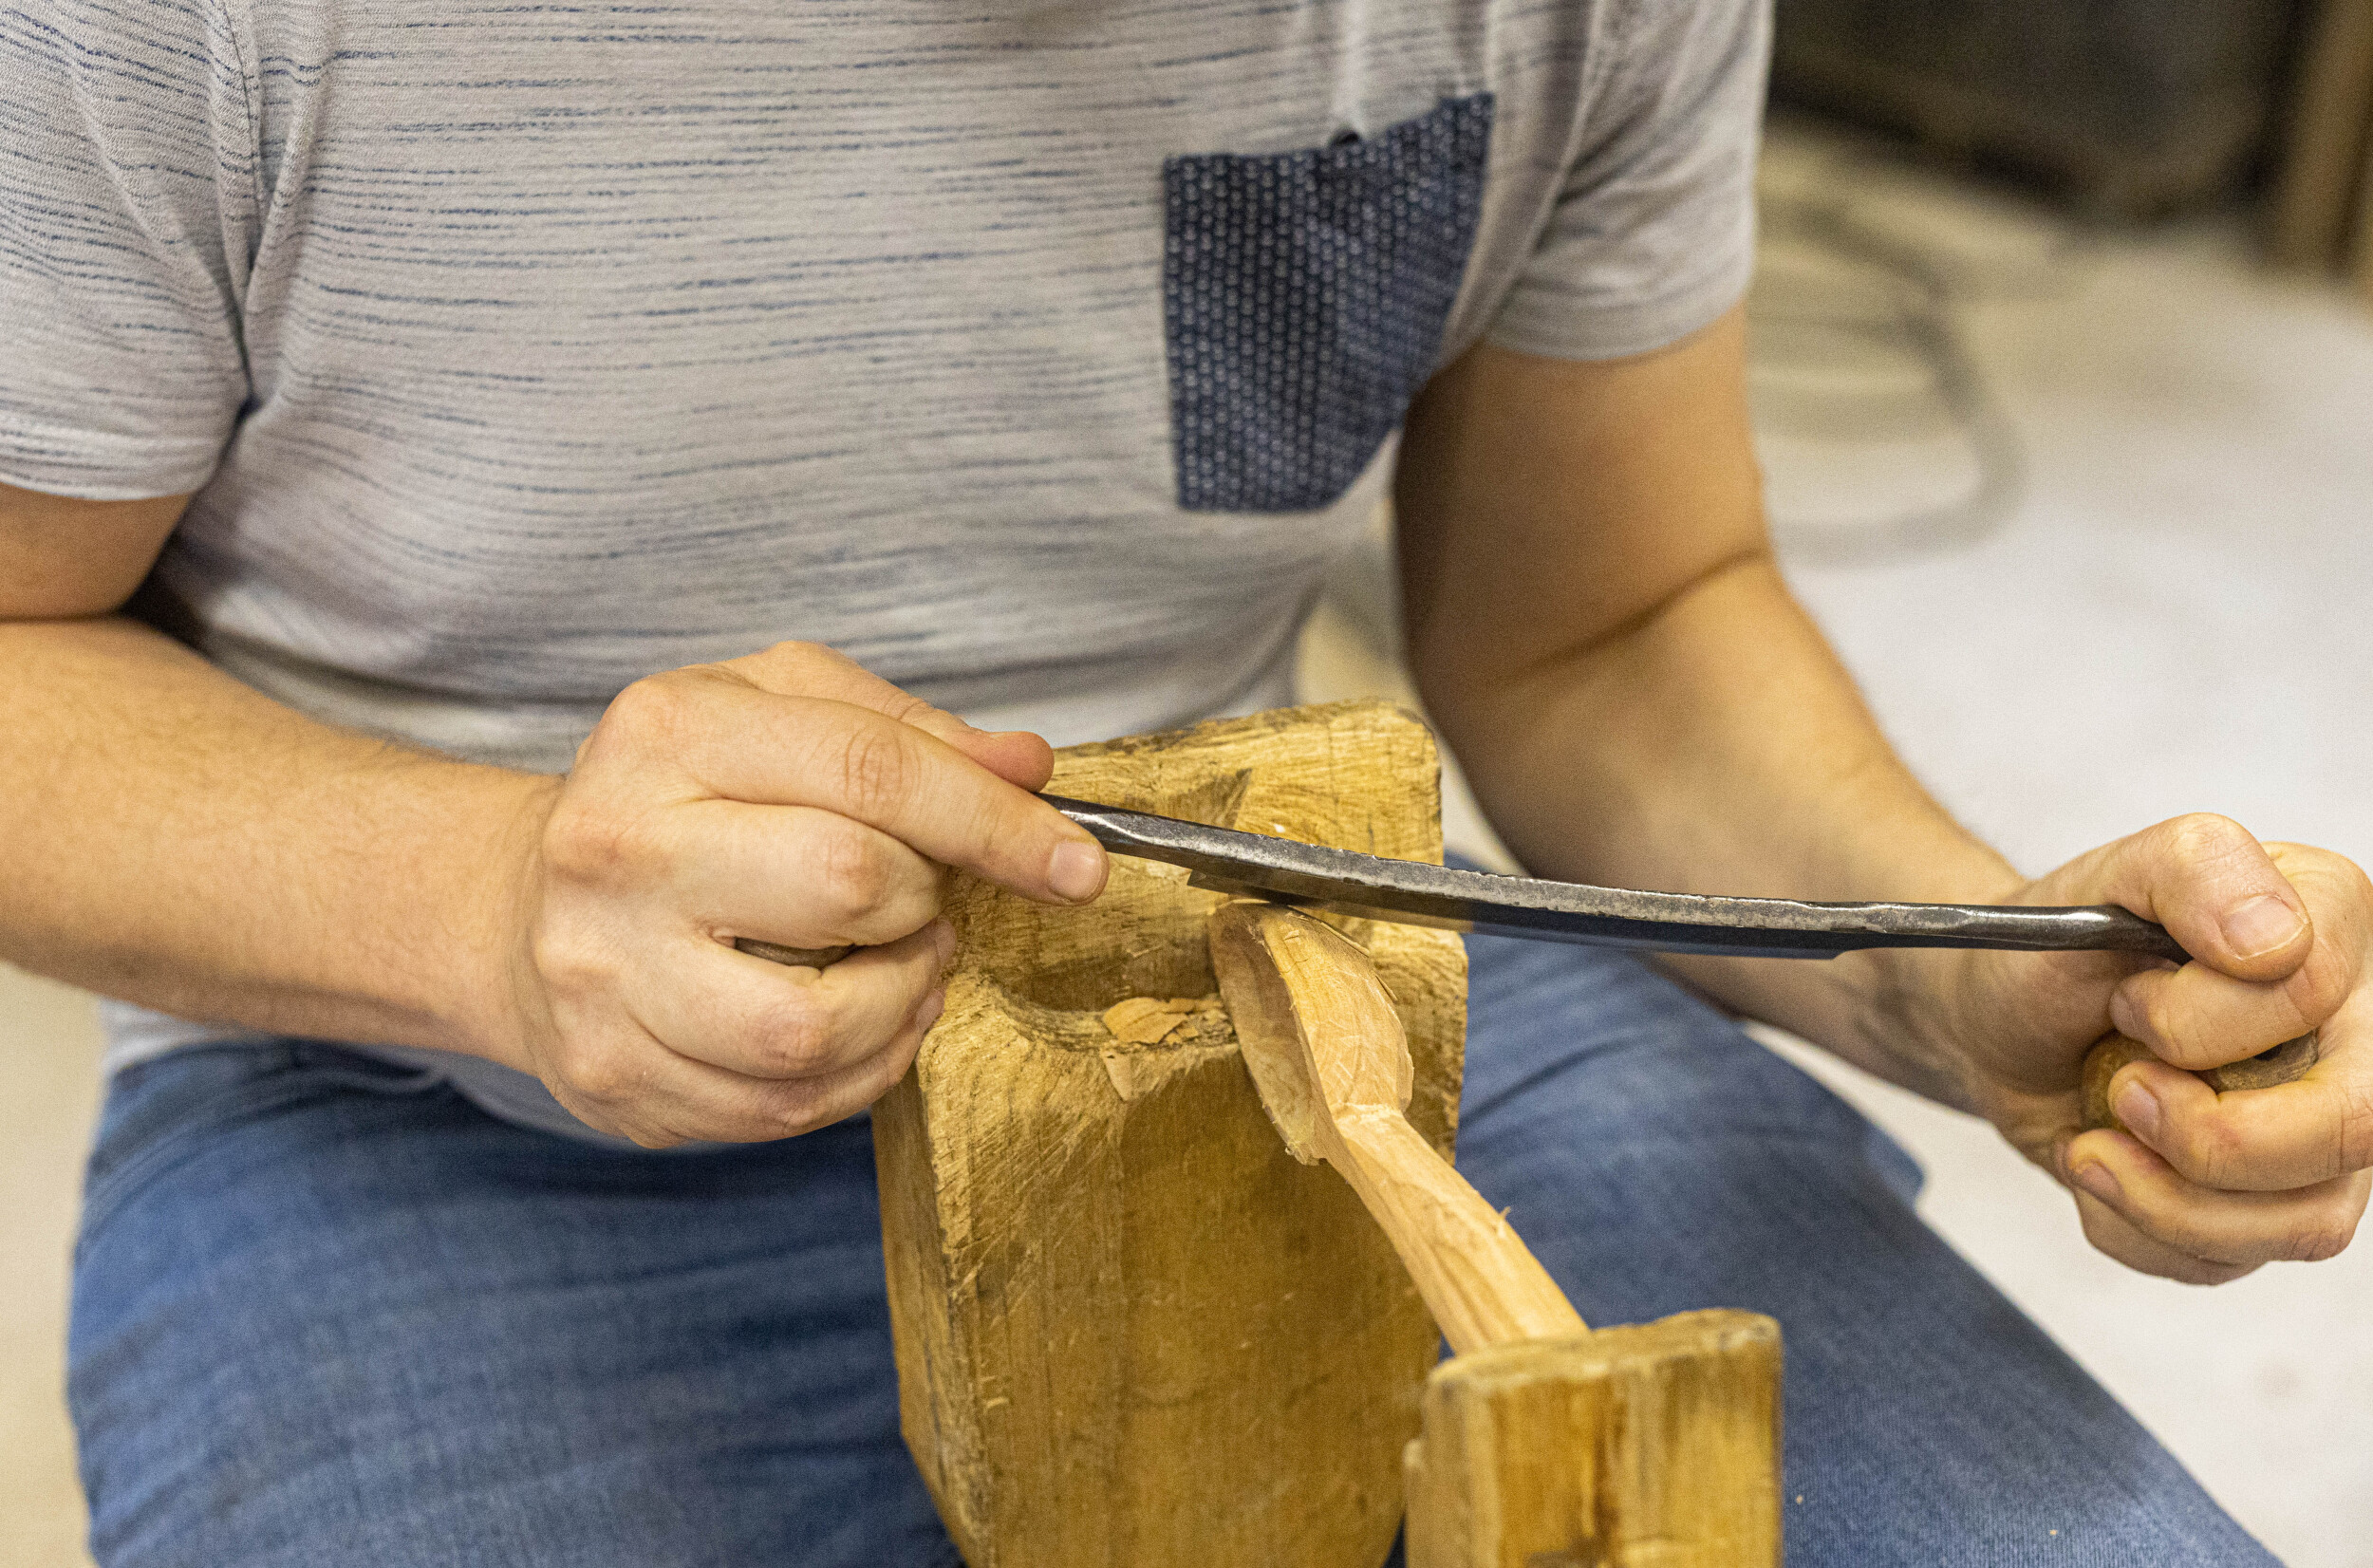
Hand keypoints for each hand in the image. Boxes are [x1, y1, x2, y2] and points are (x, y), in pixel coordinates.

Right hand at [488, 641, 1108, 1145]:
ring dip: (900, 1001)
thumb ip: (906, 731)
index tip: (1078, 865)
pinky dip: (860, 1071)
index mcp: (669, 730)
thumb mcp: (780, 713)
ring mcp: (604, 972)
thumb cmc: (682, 798)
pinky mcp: (613, 1074)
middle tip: (921, 897)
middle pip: (846, 883)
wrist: (521, 907)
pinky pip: (786, 1106)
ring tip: (900, 962)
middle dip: (925, 900)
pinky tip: (858, 1022)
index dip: (997, 822)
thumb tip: (1028, 768)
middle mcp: (618, 846)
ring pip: (815, 1026)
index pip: (871, 769)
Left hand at [1933, 815, 2370, 1282]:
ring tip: (2097, 1136)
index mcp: (2331, 928)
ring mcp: (2323, 1129)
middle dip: (2210, 1136)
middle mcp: (2353, 1034)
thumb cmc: (2053, 950)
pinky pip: (2231, 1261)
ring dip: (2163, 1196)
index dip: (2196, 1019)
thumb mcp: (2104, 879)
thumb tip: (2276, 943)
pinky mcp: (2271, 1206)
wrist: (1994, 1027)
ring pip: (2307, 1221)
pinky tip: (2103, 1166)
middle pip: (2355, 1128)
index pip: (2313, 993)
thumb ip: (2195, 870)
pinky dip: (2136, 1226)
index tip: (2127, 1002)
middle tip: (2122, 1092)